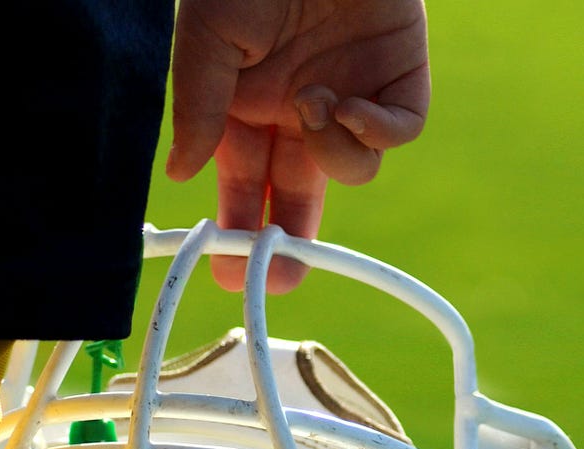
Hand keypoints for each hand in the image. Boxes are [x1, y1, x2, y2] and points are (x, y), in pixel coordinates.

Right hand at [165, 0, 430, 293]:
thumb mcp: (208, 37)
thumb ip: (198, 106)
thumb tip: (184, 172)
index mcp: (247, 106)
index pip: (244, 186)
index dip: (238, 230)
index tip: (225, 271)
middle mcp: (298, 110)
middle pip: (299, 195)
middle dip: (291, 241)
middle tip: (277, 277)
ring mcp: (352, 96)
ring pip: (350, 169)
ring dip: (329, 154)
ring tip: (308, 104)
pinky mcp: (400, 80)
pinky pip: (395, 133)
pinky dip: (373, 132)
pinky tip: (345, 105)